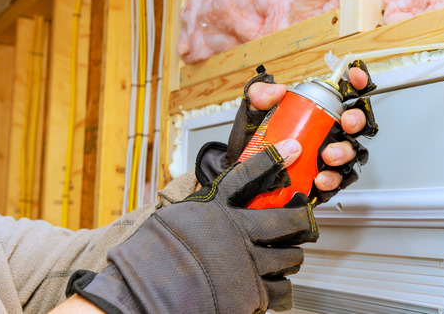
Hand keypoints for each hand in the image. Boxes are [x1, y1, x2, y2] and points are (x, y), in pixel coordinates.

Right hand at [66, 142, 315, 312]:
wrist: (139, 293)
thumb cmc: (150, 257)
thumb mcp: (177, 216)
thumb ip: (205, 207)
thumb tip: (218, 197)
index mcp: (216, 208)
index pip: (250, 175)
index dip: (274, 159)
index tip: (291, 149)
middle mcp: (237, 233)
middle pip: (289, 220)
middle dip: (303, 219)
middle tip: (304, 220)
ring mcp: (247, 265)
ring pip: (291, 257)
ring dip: (291, 256)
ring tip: (285, 256)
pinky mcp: (250, 294)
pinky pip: (281, 291)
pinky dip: (280, 288)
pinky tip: (273, 285)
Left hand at [245, 66, 368, 191]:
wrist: (246, 171)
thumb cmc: (257, 139)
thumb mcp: (255, 112)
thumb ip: (260, 95)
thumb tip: (278, 90)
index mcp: (318, 112)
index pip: (343, 94)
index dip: (356, 82)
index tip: (355, 77)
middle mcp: (328, 133)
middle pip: (355, 123)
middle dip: (356, 120)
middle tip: (346, 122)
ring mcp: (329, 157)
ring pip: (351, 152)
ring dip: (344, 152)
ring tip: (329, 155)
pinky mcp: (324, 179)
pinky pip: (337, 180)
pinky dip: (332, 179)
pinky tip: (320, 178)